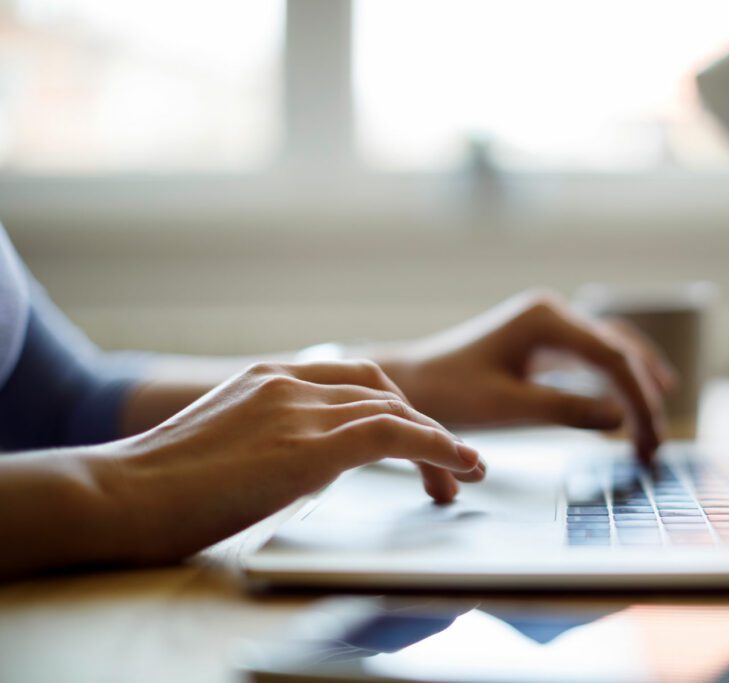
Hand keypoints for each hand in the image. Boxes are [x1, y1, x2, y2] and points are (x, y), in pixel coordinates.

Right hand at [93, 361, 483, 564]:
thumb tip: (305, 462)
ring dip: (439, 443)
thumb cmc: (157, 488)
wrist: (116, 496)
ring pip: (395, 410)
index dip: (395, 408)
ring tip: (462, 475)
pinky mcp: (307, 446)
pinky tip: (458, 465)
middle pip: (381, 389)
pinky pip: (393, 435)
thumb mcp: (224, 446)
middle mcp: (287, 382)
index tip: (415, 440)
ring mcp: (296, 409)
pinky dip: (436, 447)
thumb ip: (270, 439)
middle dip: (421, 424)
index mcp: (267, 378)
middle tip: (447, 467)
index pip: (352, 380)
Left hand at [377, 291, 672, 461]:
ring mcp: (549, 324)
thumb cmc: (449, 392)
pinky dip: (617, 381)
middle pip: (620, 350)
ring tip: (658, 425)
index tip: (650, 441)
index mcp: (545, 319)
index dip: (639, 400)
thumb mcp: (507, 407)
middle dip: (644, 396)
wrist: (412, 382)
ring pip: (613, 349)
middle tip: (657, 444)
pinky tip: (633, 404)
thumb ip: (565, 410)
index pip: (612, 358)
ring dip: (637, 385)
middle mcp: (552, 313)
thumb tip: (621, 420)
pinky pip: (595, 356)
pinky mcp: (544, 341)